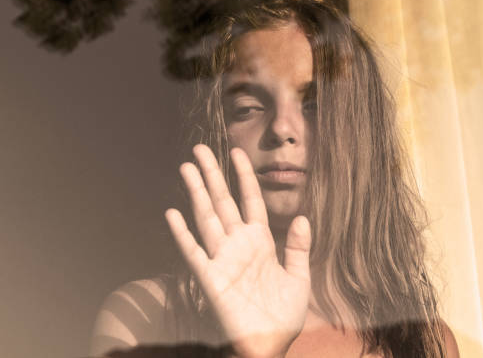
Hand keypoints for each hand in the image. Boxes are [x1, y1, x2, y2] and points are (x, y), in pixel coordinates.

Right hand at [165, 145, 311, 357]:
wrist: (270, 345)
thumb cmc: (283, 315)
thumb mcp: (299, 277)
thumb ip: (299, 247)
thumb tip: (304, 217)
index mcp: (260, 242)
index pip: (250, 200)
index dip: (243, 176)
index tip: (236, 152)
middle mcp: (239, 245)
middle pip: (223, 202)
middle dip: (212, 175)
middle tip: (200, 148)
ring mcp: (223, 259)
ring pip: (207, 218)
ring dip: (196, 193)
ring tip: (186, 167)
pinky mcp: (211, 279)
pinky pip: (194, 252)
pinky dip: (183, 234)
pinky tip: (173, 214)